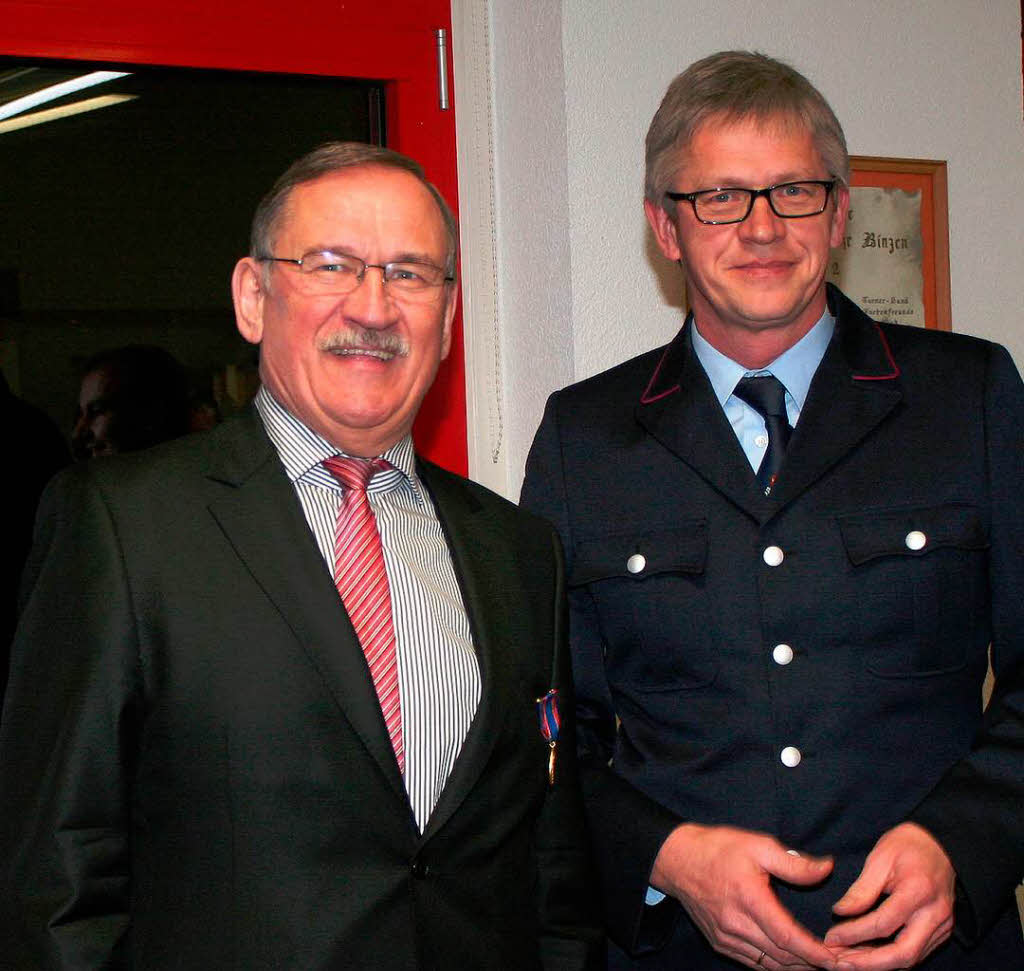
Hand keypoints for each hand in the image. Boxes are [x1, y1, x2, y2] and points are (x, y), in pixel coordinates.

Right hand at [651, 823, 846, 969]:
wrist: (677, 859)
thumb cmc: (718, 848)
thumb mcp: (757, 845)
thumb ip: (793, 862)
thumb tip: (827, 868)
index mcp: (749, 899)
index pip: (788, 937)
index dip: (814, 953)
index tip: (836, 959)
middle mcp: (736, 925)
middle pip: (781, 957)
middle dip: (812, 964)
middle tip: (838, 964)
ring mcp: (726, 937)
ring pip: (768, 965)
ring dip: (795, 968)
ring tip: (819, 966)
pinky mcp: (719, 942)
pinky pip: (752, 963)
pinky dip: (774, 967)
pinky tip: (789, 963)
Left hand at [824, 823, 954, 968]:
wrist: (940, 845)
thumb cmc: (907, 845)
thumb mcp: (880, 856)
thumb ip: (862, 888)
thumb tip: (840, 912)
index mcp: (918, 891)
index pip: (883, 924)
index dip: (854, 934)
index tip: (831, 938)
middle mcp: (935, 915)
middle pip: (903, 954)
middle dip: (869, 964)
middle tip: (840, 962)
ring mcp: (942, 926)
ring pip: (911, 959)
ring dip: (878, 964)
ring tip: (848, 959)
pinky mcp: (942, 931)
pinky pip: (916, 952)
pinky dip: (891, 957)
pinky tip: (868, 953)